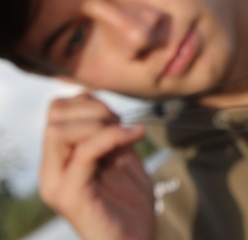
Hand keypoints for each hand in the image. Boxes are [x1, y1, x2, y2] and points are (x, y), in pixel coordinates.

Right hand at [39, 94, 154, 239]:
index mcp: (60, 159)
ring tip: (128, 133)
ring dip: (102, 123)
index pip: (58, 110)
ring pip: (62, 130)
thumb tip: (103, 102)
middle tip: (122, 123)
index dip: (88, 101)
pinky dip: (112, 136)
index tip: (117, 115)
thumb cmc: (131, 205)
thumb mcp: (121, 157)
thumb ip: (110, 132)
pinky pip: (84, 153)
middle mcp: (52, 170)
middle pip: (55, 114)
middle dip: (95, 108)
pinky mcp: (71, 196)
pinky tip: (136, 135)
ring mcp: (58, 184)